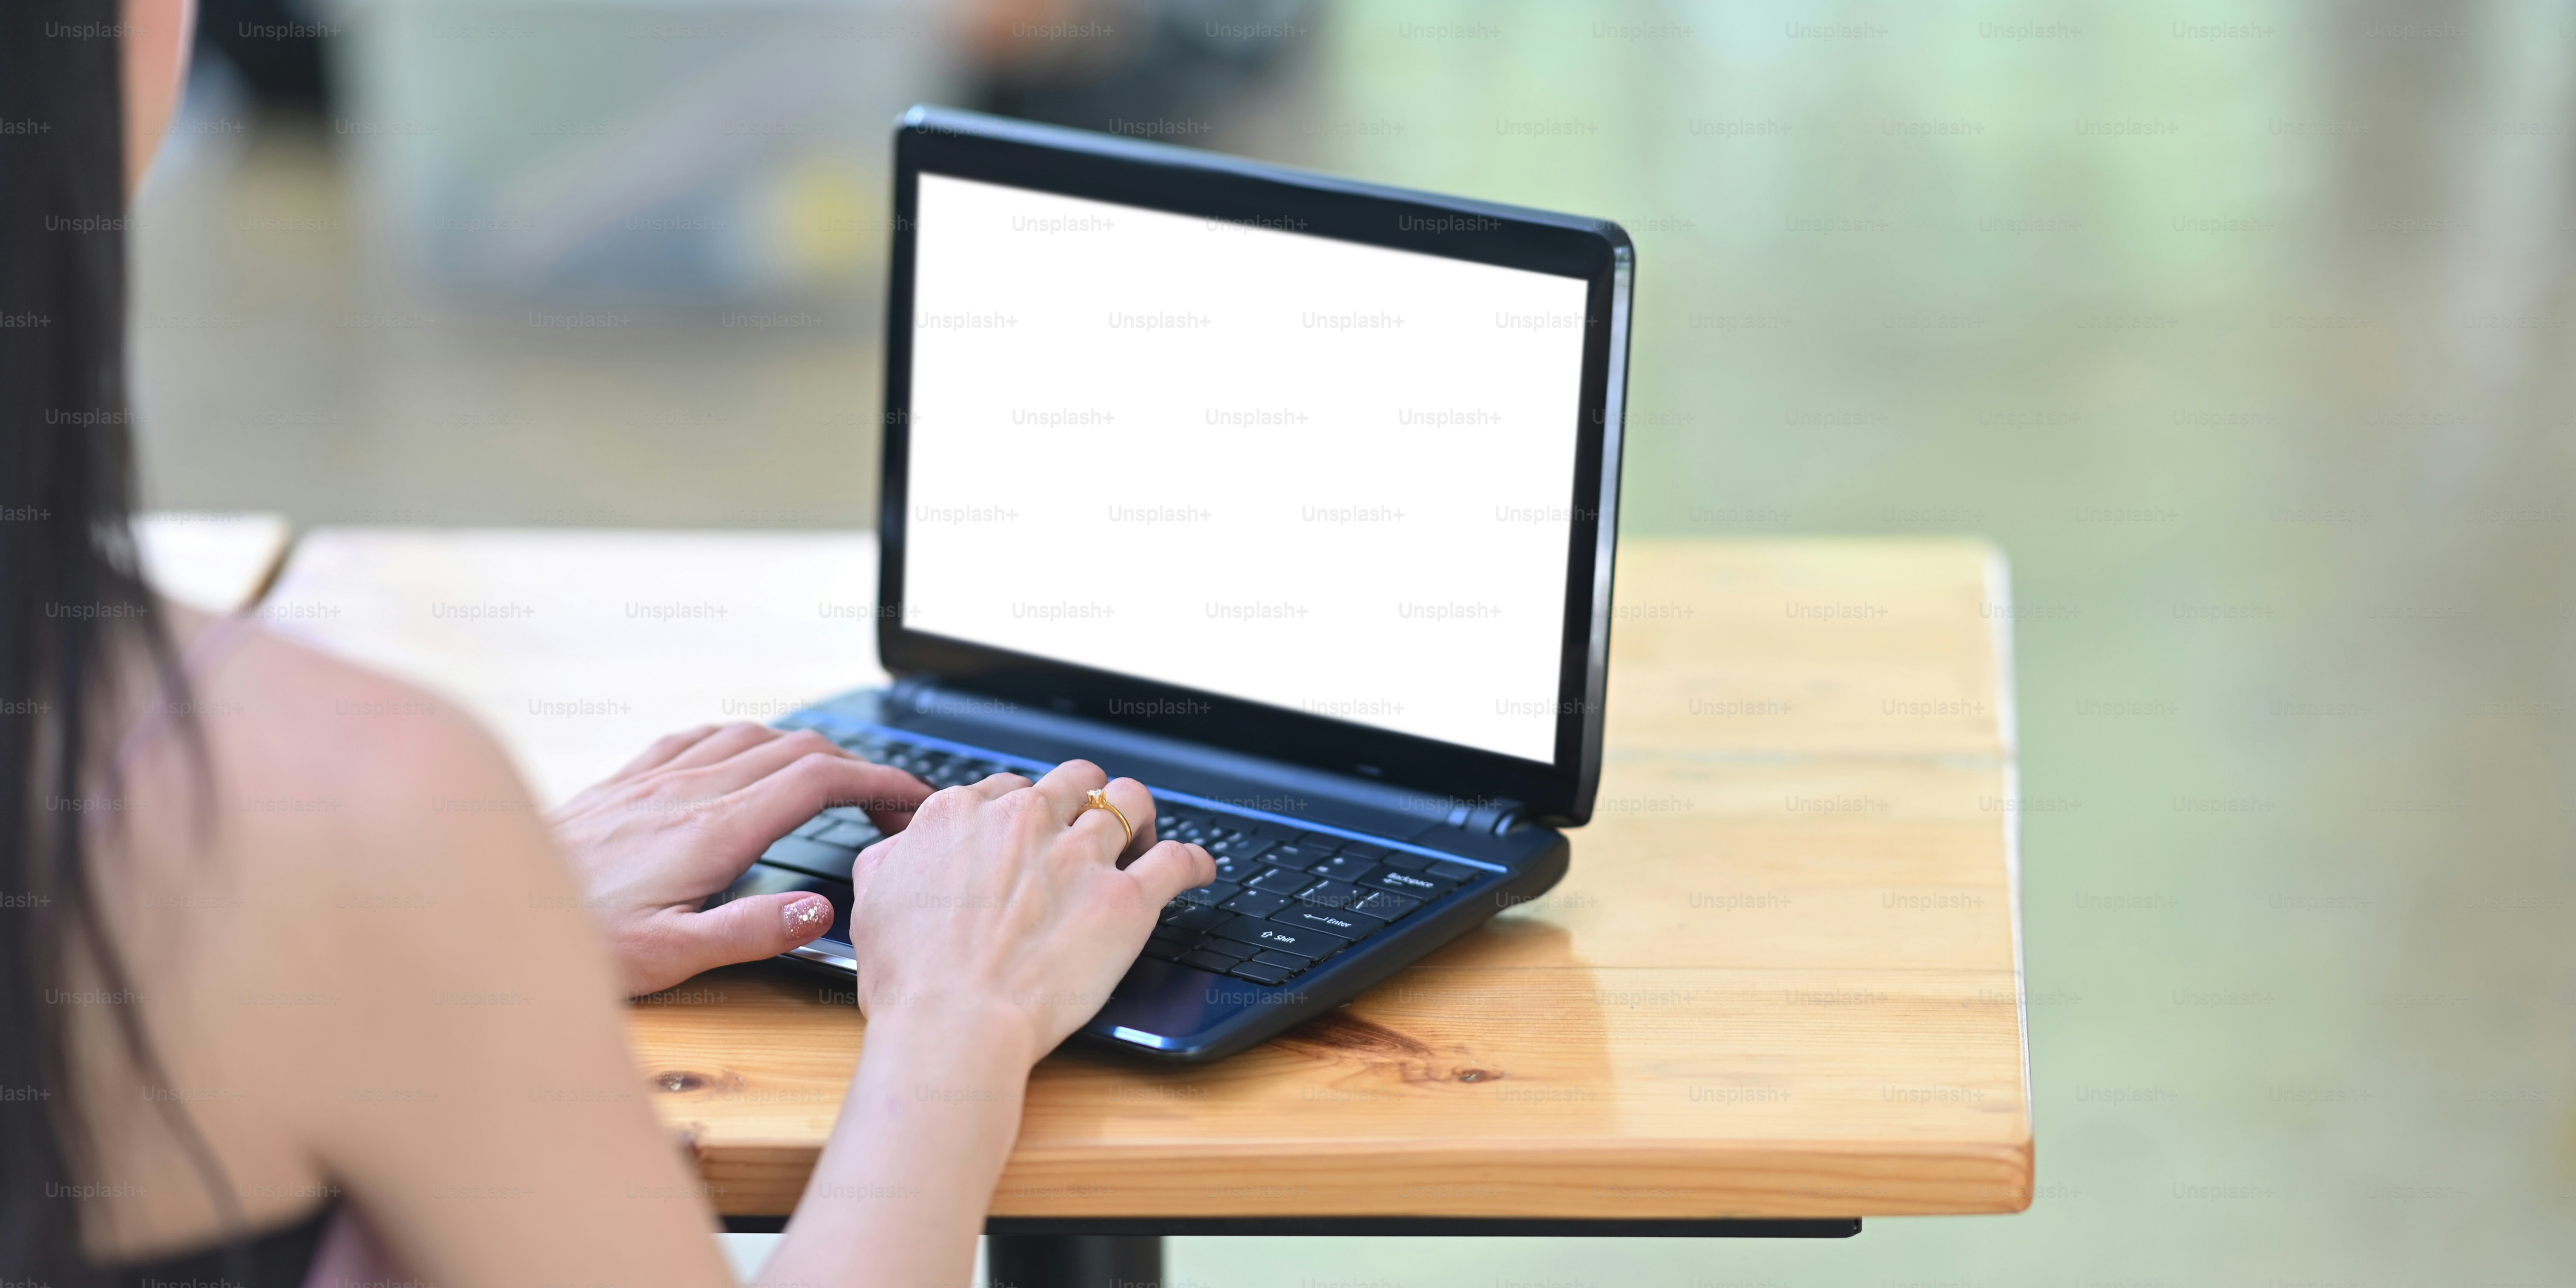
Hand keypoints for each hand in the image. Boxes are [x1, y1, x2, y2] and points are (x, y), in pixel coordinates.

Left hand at [548, 723, 931, 995]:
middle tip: (883, 804)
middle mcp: (687, 791)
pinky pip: (699, 736)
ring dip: (803, 749)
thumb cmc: (576, 942)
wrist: (488, 913)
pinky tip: (743, 759)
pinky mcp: (625, 780)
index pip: (819, 781)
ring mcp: (654, 779)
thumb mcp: (669, 959)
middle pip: (797, 748)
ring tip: (830, 782)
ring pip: (752, 734)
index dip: (878, 782)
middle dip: (855, 766)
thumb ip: (749, 932)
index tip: (910, 801)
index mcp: (712, 831)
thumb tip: (820, 911)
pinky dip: (742, 739)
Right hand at [849, 760, 1212, 1063]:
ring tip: (1143, 837)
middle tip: (1089, 829)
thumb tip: (905, 846)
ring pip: (1130, 801)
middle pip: (1075, 780)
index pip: (1010, 789)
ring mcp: (1079, 856)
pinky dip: (1194, 861)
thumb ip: (892, 860)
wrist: (953, 1025)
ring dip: (1139, 817)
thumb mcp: (873, 901)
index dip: (1026, 813)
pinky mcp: (1126, 898)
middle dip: (1086, 797)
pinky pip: (1179, 859)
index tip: (1033, 836)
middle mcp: (1025, 821)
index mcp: (963, 816)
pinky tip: (1199, 869)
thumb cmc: (911, 979)